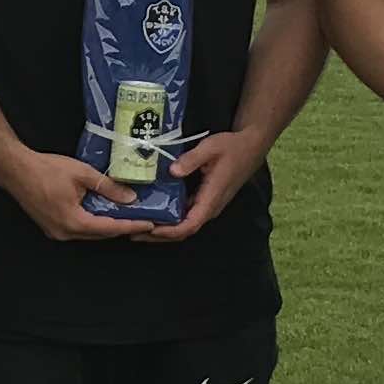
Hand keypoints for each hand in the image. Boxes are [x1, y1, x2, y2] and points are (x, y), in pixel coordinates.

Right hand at [0, 142, 152, 242]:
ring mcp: (56, 232)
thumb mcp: (82, 174)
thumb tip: (129, 197)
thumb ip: (108, 187)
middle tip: (140, 218)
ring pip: (88, 232)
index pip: (110, 228)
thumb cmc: (45, 170)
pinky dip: (91, 221)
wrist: (15, 169)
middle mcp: (65, 233)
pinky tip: (100, 211)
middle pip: (100, 233)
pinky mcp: (50, 226)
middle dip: (120, 226)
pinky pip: (77, 228)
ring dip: (105, 224)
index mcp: (74, 222)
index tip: (149, 224)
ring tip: (124, 214)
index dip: (131, 225)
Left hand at [146, 128, 264, 241]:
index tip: (149, 229)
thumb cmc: (232, 147)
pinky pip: (186, 216)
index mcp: (211, 198)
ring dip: (163, 230)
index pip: (190, 225)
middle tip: (133, 233)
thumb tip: (172, 171)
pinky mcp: (205, 201)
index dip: (169, 231)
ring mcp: (208, 206)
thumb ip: (191, 160)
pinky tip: (154, 213)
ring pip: (184, 226)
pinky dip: (170, 219)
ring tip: (138, 226)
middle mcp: (210, 207)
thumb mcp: (211, 148)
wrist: (250, 147)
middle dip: (159, 236)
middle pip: (184, 231)